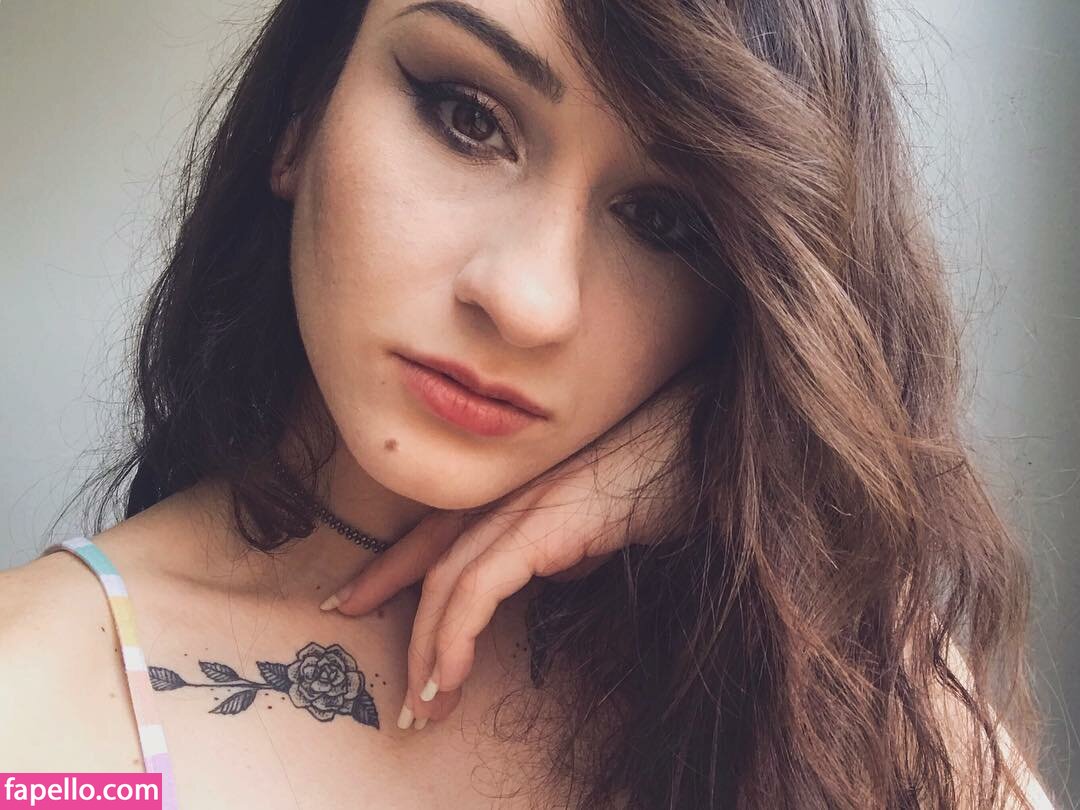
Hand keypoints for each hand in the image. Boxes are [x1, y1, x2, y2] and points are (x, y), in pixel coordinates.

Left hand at [322, 369, 697, 730]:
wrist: (716, 441)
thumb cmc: (675, 473)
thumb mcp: (611, 520)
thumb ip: (575, 543)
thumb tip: (555, 572)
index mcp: (525, 488)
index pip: (442, 527)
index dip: (394, 564)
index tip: (357, 598)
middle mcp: (516, 490)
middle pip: (429, 549)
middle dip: (391, 602)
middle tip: (374, 659)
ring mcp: (530, 501)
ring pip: (448, 574)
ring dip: (425, 644)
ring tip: (421, 704)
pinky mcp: (550, 521)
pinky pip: (483, 582)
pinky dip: (456, 632)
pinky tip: (450, 675)